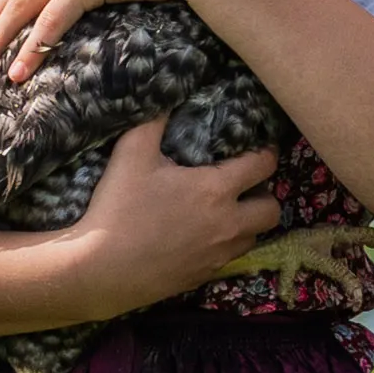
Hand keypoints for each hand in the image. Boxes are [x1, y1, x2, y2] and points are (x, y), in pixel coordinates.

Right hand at [56, 126, 291, 314]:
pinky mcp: (204, 276)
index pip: (264, 166)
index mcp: (216, 190)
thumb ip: (153, 121)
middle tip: (244, 187)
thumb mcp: (131, 155)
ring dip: (247, 223)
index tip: (259, 149)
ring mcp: (218, 254)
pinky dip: (225, 246)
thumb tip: (165, 96)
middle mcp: (228, 224)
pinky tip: (202, 238)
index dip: (267, 154)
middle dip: (265, 195)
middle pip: (272, 210)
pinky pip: (230, 259)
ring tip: (226, 212)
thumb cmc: (118, 208)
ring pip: (254, 237)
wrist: (100, 270)